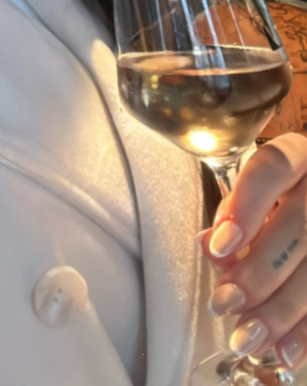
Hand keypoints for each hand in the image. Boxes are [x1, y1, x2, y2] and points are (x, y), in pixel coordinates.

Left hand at [199, 133, 306, 370]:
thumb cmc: (274, 199)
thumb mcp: (253, 194)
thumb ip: (233, 214)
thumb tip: (211, 246)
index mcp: (297, 157)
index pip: (272, 168)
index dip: (246, 207)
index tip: (220, 245)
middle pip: (297, 228)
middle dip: (258, 271)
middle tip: (225, 301)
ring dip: (280, 311)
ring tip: (246, 337)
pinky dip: (305, 331)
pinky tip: (284, 351)